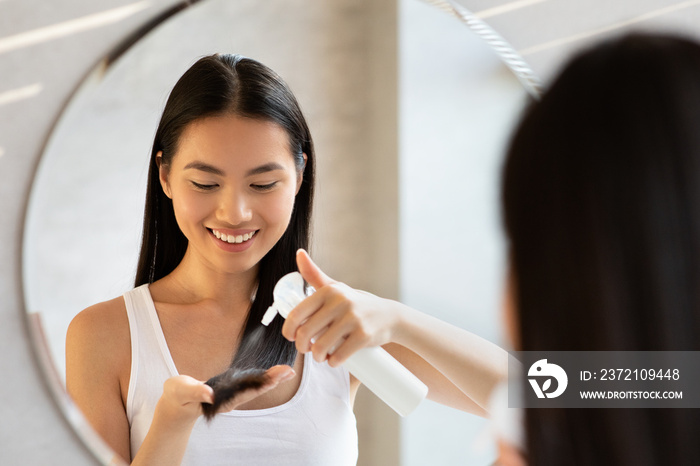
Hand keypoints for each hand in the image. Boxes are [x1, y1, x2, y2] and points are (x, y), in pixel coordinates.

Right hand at [156, 366, 294, 425]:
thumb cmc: (178, 396)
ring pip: (255, 387)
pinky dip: (263, 377)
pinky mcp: (231, 389)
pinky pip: (251, 383)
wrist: (177, 403)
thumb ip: (195, 392)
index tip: (275, 379)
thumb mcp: (182, 392)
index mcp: (221, 400)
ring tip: (288, 371)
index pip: (245, 393)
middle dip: (272, 381)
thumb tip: (210, 394)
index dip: (260, 386)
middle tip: (289, 371)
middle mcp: (230, 400)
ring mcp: (232, 395)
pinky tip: (274, 374)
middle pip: (255, 390)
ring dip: (272, 379)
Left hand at [281, 249, 398, 365]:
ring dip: (318, 357)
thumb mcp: (335, 288)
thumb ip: (314, 274)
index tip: (292, 338)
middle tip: (307, 350)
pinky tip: (334, 360)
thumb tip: (299, 253)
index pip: (296, 314)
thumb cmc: (355, 304)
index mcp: (328, 292)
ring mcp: (353, 318)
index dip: (289, 331)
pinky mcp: (364, 335)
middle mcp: (340, 302)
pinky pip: (339, 355)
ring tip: (321, 356)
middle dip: (302, 347)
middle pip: (305, 334)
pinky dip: (333, 362)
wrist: (389, 316)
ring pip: (320, 347)